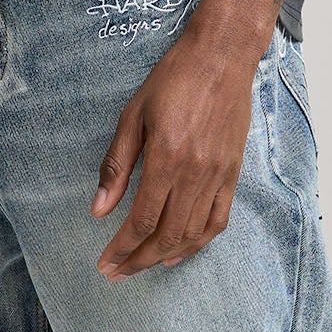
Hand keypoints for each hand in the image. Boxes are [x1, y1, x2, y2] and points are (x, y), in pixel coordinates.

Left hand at [91, 11, 263, 279]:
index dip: (121, 248)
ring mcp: (219, 175)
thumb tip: (98, 209)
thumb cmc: (173, 80)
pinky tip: (180, 251)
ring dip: (165, 256)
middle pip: (166, 234)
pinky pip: (218, 219)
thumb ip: (116, 166)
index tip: (105, 263)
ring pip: (193, 233)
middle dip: (138, 260)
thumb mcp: (133, 115)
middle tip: (116, 273)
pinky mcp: (234, 173)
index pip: (141, 219)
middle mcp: (196, 173)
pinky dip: (199, 241)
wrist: (222, 57)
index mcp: (167, 158)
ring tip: (142, 266)